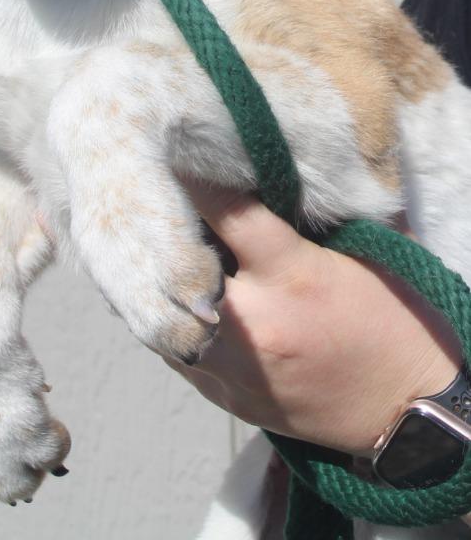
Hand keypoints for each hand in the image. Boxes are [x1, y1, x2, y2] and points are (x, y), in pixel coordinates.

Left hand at [167, 181, 461, 456]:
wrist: (406, 407)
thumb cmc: (386, 317)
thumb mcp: (357, 255)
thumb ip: (300, 222)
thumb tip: (251, 180)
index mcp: (293, 275)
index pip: (229, 215)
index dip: (197, 181)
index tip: (176, 158)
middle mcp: (256, 322)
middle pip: (180, 268)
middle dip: (165, 240)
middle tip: (159, 214)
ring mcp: (237, 368)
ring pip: (165, 317)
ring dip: (161, 286)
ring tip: (159, 258)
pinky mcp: (227, 397)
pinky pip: (177, 353)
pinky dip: (173, 323)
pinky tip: (176, 302)